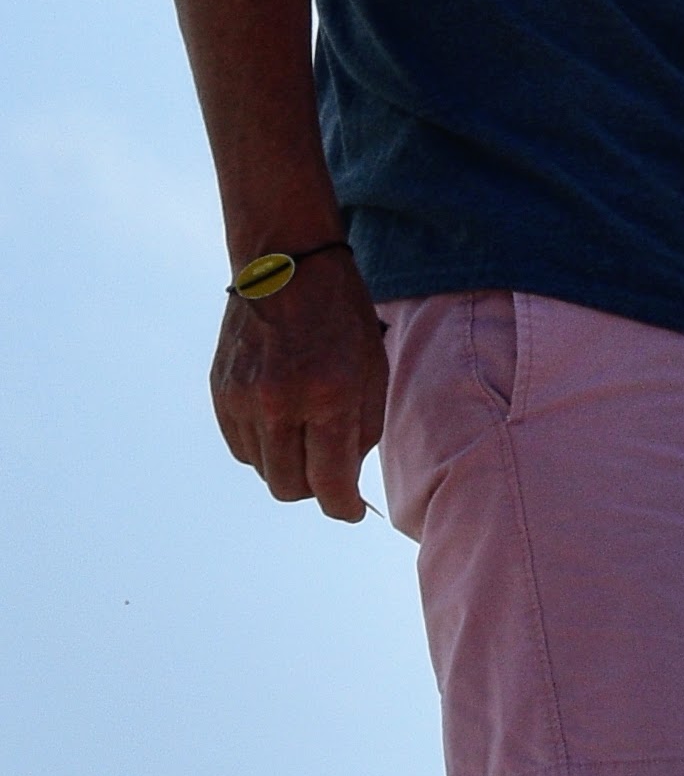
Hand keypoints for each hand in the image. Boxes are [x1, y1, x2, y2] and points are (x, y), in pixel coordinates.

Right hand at [211, 246, 387, 522]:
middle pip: (289, 487)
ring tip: (306, 433)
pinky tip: (281, 420)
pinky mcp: (219, 391)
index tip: (350, 510)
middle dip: (314, 488)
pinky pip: (240, 446)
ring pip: (262, 470)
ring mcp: (242, 398)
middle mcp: (278, 402)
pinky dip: (262, 446)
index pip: (329, 483)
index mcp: (327, 396)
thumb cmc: (341, 317)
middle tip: (329, 470)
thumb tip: (346, 482)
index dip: (343, 507)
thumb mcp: (372, 371)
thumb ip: (362, 432)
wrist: (287, 265)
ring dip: (287, 466)